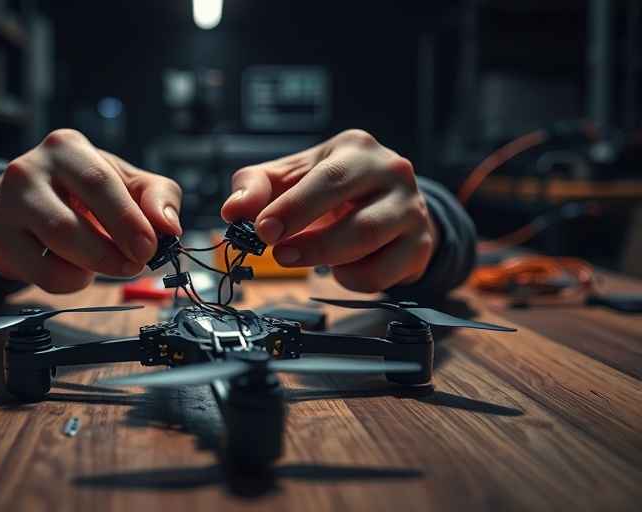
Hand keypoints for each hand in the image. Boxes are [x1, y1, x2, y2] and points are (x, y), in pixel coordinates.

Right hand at [0, 129, 181, 292]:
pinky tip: (80, 269)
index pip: (99, 184)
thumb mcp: (126, 182)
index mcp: (65, 148)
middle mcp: (27, 172)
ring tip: (113, 265)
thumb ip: (157, 196)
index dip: (127, 221)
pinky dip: (72, 281)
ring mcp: (6, 206)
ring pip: (52, 250)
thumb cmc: (83, 190)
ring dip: (93, 266)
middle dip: (110, 252)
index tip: (149, 248)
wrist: (28, 201)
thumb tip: (169, 224)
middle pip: (68, 224)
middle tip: (135, 264)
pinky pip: (41, 274)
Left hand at [221, 129, 437, 292]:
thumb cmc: (329, 188)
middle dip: (311, 241)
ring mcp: (411, 210)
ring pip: (370, 244)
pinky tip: (338, 266)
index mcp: (356, 150)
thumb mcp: (287, 177)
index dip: (293, 208)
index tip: (263, 230)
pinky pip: (381, 274)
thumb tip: (234, 210)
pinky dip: (351, 278)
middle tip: (277, 253)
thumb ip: (255, 187)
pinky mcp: (419, 245)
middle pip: (356, 215)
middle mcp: (392, 174)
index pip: (326, 179)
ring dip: (326, 258)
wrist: (383, 203)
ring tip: (297, 257)